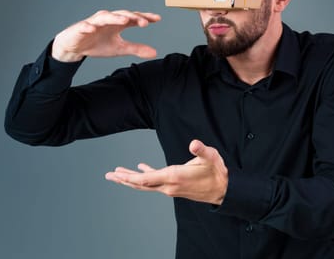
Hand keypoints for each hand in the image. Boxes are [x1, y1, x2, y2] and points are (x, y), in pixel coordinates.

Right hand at [52, 10, 160, 61]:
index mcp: (118, 23)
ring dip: (115, 17)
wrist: (75, 47)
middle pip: (122, 15)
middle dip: (133, 17)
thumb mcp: (119, 48)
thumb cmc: (98, 44)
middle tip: (145, 22)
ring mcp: (94, 23)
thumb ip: (136, 49)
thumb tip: (155, 53)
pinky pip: (85, 26)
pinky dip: (88, 26)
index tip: (158, 19)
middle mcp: (108, 20)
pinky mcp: (81, 28)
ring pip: (105, 17)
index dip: (145, 17)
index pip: (133, 18)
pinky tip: (92, 28)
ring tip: (124, 20)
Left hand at [105, 140, 227, 204]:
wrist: (224, 190)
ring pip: (146, 184)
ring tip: (117, 173)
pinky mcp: (174, 186)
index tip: (117, 175)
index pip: (147, 179)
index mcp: (174, 177)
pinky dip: (146, 174)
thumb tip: (194, 144)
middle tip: (108, 175)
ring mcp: (171, 187)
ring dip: (131, 178)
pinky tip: (141, 167)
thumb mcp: (211, 157)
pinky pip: (155, 181)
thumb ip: (201, 150)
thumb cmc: (217, 172)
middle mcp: (169, 185)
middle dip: (124, 179)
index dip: (131, 177)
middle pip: (141, 183)